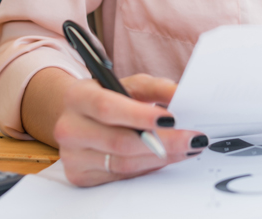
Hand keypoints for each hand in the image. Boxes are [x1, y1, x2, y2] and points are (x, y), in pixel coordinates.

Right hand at [53, 73, 207, 186]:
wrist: (80, 115)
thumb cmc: (111, 96)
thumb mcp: (132, 84)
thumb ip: (158, 88)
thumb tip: (183, 95)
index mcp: (78, 97)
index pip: (108, 108)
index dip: (140, 115)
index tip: (171, 119)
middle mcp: (70, 128)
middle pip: (119, 141)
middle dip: (162, 142)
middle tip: (192, 138)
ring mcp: (73, 156)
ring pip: (123, 163)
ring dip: (161, 158)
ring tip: (187, 148)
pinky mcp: (80, 176)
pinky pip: (122, 176)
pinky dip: (148, 167)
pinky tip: (166, 158)